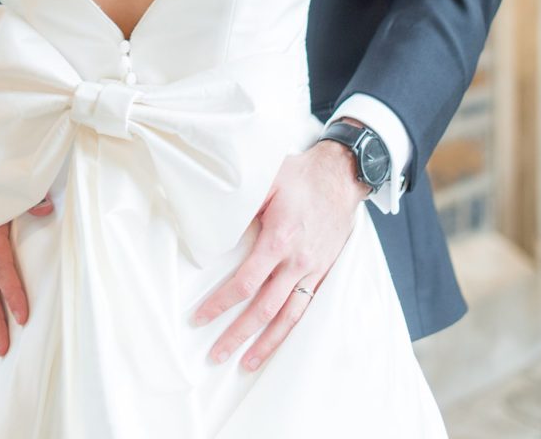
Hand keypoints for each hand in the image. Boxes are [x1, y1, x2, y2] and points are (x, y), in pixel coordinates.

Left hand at [192, 137, 369, 371]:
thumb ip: (242, 206)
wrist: (341, 176)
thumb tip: (214, 226)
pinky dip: (291, 329)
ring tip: (245, 364)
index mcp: (279, 239)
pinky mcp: (323, 272)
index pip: (245, 283)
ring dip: (266, 343)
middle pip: (264, 309)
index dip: (221, 304)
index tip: (199, 318)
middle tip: (215, 355)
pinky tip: (278, 342)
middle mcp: (297, 261)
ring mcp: (312, 270)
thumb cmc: (300, 176)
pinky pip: (307, 308)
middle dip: (238, 335)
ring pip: (288, 316)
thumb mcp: (266, 180)